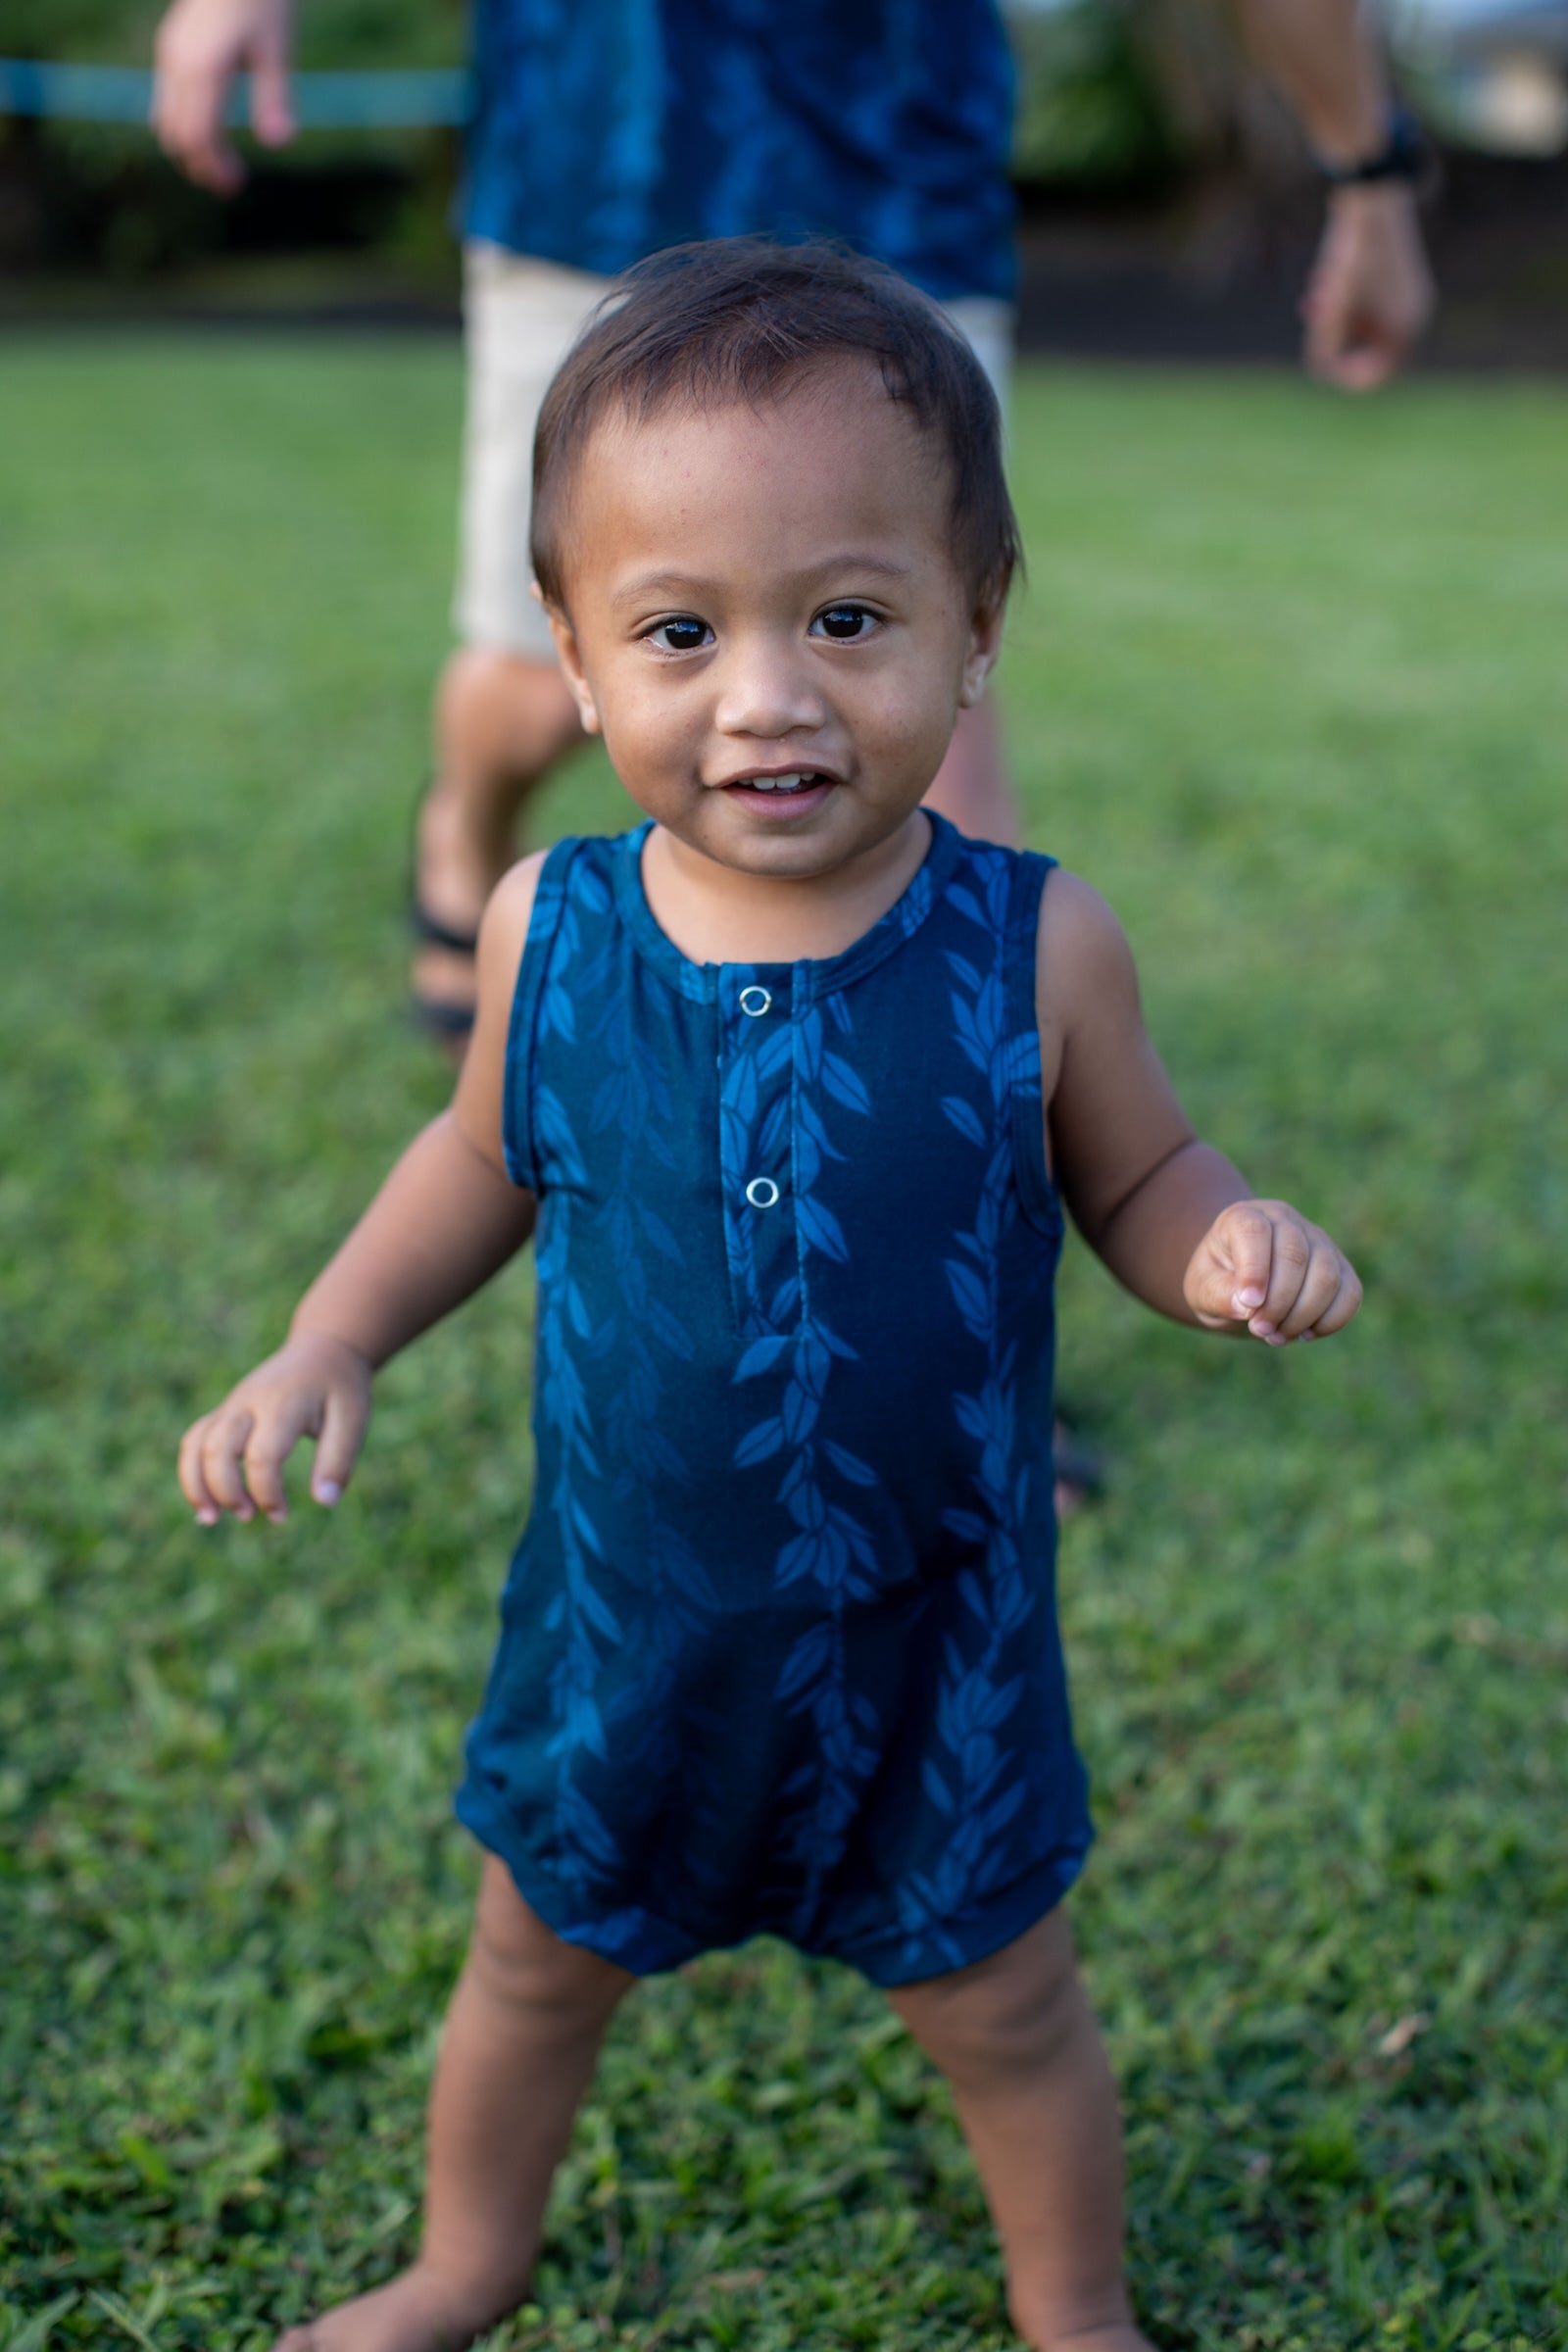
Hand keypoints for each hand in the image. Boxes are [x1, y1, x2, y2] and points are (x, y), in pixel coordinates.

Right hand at [152, 0, 295, 194]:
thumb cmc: (262, 0)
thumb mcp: (276, 50)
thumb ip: (274, 98)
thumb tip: (279, 144)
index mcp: (201, 68)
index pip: (197, 136)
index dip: (213, 168)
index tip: (237, 184)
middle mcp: (177, 64)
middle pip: (175, 135)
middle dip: (200, 165)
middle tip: (232, 185)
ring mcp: (169, 55)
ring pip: (165, 120)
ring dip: (190, 149)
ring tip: (222, 166)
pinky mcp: (171, 50)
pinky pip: (167, 101)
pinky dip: (185, 126)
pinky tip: (213, 134)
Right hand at [178, 1331, 370, 1523]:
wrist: (322, 1350)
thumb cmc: (340, 1389)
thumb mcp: (352, 1420)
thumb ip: (338, 1461)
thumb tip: (324, 1501)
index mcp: (283, 1404)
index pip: (262, 1456)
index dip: (267, 1493)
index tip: (281, 1515)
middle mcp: (249, 1402)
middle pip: (218, 1449)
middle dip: (226, 1491)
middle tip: (249, 1516)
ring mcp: (232, 1405)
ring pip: (196, 1443)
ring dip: (197, 1484)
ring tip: (212, 1519)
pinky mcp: (224, 1412)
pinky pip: (194, 1440)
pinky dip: (192, 1471)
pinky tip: (208, 1503)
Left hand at [1184, 1199, 1361, 1345]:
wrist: (1240, 1284)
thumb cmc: (1218, 1282)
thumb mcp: (1201, 1289)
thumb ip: (1217, 1294)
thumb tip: (1246, 1306)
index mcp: (1244, 1216)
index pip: (1254, 1232)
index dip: (1254, 1270)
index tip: (1248, 1306)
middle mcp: (1285, 1221)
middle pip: (1294, 1255)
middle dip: (1278, 1303)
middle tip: (1259, 1330)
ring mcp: (1317, 1241)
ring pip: (1326, 1275)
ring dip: (1303, 1315)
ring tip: (1277, 1336)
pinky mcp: (1340, 1266)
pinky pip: (1350, 1293)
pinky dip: (1331, 1321)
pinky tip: (1305, 1333)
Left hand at [1301, 184, 1433, 391]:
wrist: (1371, 191)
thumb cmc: (1354, 250)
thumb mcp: (1333, 303)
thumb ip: (1325, 342)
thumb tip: (1321, 370)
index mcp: (1407, 323)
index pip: (1380, 372)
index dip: (1347, 375)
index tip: (1320, 364)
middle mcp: (1412, 311)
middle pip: (1369, 349)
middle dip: (1336, 341)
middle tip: (1312, 322)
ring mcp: (1404, 293)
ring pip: (1363, 325)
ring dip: (1335, 319)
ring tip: (1315, 294)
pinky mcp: (1393, 275)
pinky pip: (1365, 302)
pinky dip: (1342, 300)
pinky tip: (1323, 278)